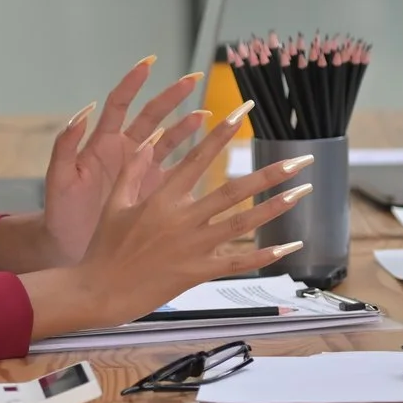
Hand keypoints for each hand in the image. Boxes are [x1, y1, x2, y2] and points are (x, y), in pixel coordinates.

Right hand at [23, 110, 311, 337]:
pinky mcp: (198, 272)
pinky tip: (290, 246)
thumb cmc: (104, 248)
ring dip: (275, 207)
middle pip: (234, 191)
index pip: (199, 157)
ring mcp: (193, 247)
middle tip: (301, 159)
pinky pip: (238, 262)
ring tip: (303, 191)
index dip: (222, 132)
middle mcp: (183, 219)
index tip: (243, 111)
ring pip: (242, 223)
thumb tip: (149, 139)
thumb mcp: (114, 203)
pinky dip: (265, 255)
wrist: (99, 291)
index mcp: (162, 198)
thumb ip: (134, 170)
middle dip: (270, 173)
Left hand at [30, 58, 210, 268]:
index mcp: (100, 143)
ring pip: (168, 140)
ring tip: (205, 115)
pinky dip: (191, 160)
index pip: (118, 104)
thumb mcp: (58, 179)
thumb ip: (65, 146)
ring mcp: (140, 170)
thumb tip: (81, 113)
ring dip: (186, 126)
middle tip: (193, 80)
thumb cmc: (59, 212)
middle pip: (151, 116)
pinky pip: (175, 171)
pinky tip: (208, 152)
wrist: (67, 247)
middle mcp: (123, 151)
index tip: (149, 64)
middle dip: (171, 97)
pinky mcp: (151, 190)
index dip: (133, 83)